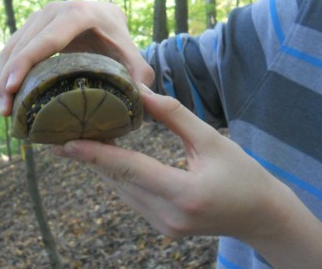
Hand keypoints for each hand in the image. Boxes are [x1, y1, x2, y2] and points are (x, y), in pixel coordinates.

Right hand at [0, 1, 153, 115]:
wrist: (107, 17)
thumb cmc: (120, 40)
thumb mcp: (133, 57)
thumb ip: (140, 77)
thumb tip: (141, 103)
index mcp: (78, 14)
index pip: (47, 41)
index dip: (26, 63)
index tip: (12, 88)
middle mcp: (53, 10)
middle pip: (23, 45)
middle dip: (8, 78)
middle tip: (5, 111)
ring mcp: (39, 15)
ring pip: (12, 46)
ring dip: (2, 76)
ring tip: (4, 109)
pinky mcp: (31, 24)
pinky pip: (12, 47)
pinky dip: (5, 69)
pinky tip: (5, 93)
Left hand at [54, 85, 276, 238]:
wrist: (261, 216)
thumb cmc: (243, 175)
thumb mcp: (212, 141)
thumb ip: (175, 116)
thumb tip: (141, 93)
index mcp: (184, 194)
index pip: (130, 170)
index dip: (95, 155)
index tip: (63, 144)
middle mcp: (168, 216)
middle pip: (119, 181)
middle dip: (90, 157)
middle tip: (60, 133)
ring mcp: (163, 227)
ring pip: (121, 190)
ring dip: (102, 167)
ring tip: (77, 140)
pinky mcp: (162, 228)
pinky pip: (131, 198)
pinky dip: (118, 177)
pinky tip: (107, 158)